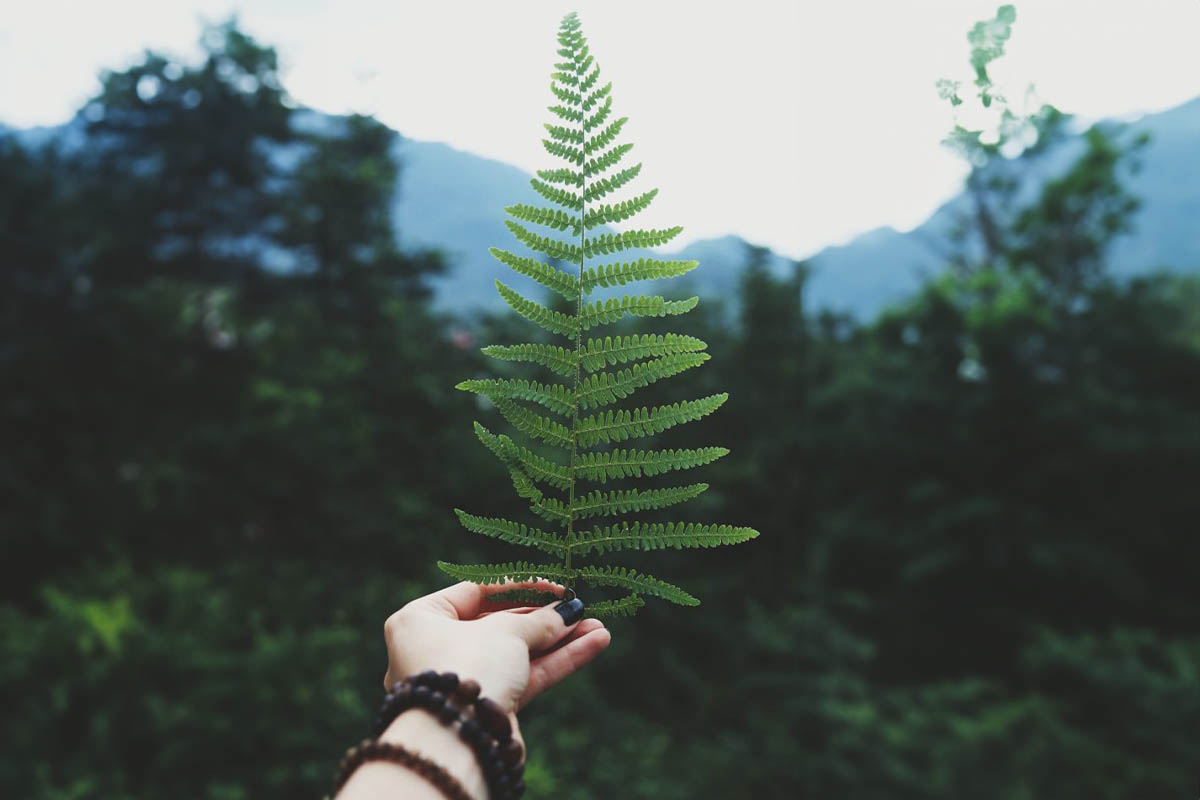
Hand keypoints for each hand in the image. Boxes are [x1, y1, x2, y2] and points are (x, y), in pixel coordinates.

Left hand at [382, 581, 610, 718]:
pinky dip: (557, 662)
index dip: (520, 588)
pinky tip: (593, 645)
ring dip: (560, 641)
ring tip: (598, 629)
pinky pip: (524, 677)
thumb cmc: (468, 667)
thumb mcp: (505, 631)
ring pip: (518, 653)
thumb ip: (539, 620)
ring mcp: (463, 681)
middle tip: (580, 609)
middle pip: (500, 624)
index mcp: (420, 620)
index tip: (556, 588)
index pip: (475, 593)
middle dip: (546, 618)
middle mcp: (436, 650)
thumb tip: (568, 612)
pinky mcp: (486, 708)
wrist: (460, 739)